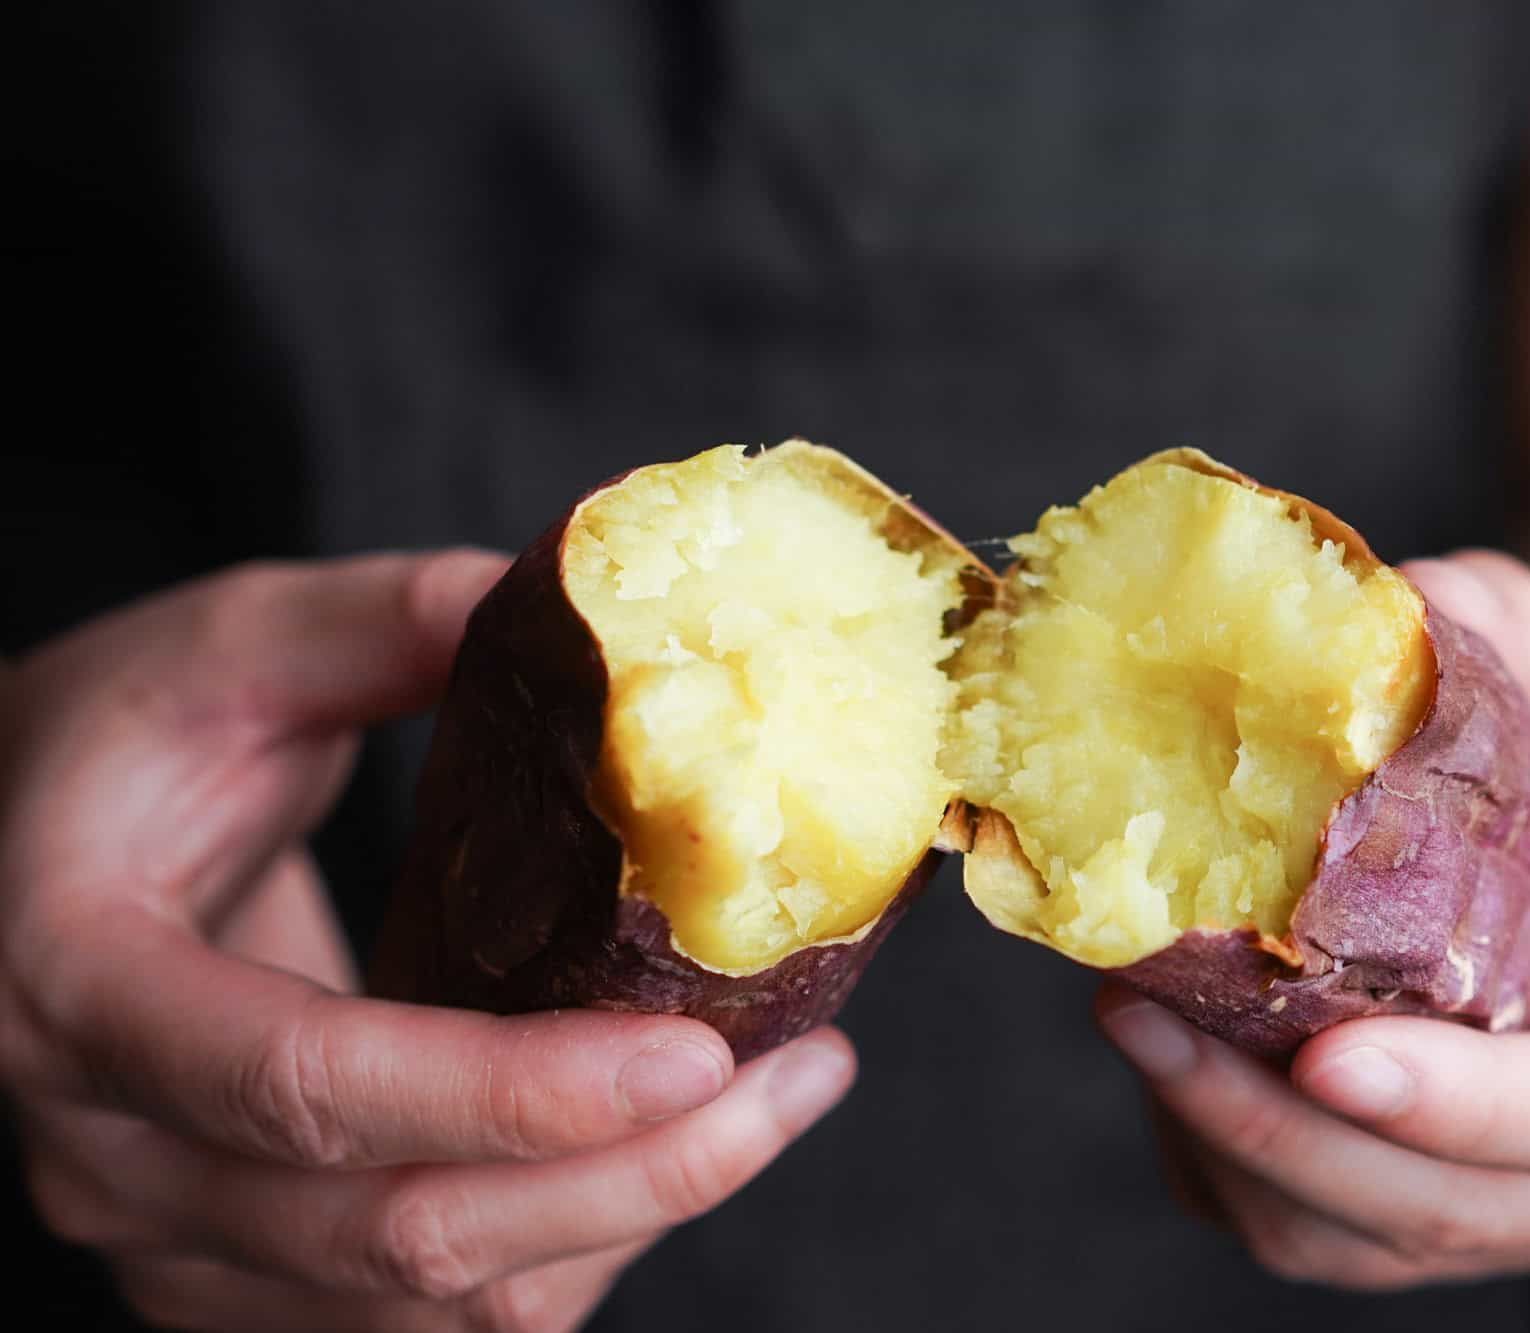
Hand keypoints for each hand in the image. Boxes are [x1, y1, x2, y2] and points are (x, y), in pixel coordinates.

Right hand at [0, 554, 856, 1330]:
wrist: (8, 854)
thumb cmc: (111, 744)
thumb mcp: (226, 648)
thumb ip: (390, 622)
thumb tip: (606, 616)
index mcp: (81, 984)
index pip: (305, 1084)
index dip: (508, 1091)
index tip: (698, 1051)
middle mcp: (113, 1153)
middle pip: (396, 1233)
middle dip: (629, 1177)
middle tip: (802, 1081)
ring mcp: (171, 1238)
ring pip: (431, 1304)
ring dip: (625, 1219)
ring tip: (775, 1100)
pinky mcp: (234, 1275)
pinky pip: (430, 1320)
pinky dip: (566, 1252)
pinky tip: (661, 1153)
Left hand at [1096, 551, 1529, 1288]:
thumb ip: (1496, 619)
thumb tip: (1381, 602)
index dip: (1470, 1106)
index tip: (1328, 1058)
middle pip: (1462, 1206)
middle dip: (1287, 1131)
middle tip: (1143, 1018)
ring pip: (1370, 1240)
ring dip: (1230, 1148)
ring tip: (1128, 1021)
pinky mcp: (1433, 1201)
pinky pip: (1313, 1229)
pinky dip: (1219, 1162)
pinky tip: (1159, 1054)